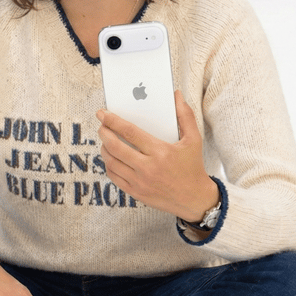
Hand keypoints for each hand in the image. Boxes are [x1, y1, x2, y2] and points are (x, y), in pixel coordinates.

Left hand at [97, 90, 218, 221]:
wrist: (194, 199)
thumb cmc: (193, 167)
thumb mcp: (194, 140)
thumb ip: (185, 115)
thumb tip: (177, 95)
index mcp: (160, 151)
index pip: (130, 132)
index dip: (113, 121)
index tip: (103, 114)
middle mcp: (148, 167)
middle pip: (116, 147)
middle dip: (104, 133)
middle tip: (101, 125)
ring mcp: (139, 182)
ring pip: (112, 162)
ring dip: (104, 149)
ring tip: (105, 140)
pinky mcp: (136, 193)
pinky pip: (114, 177)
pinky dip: (109, 165)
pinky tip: (110, 158)